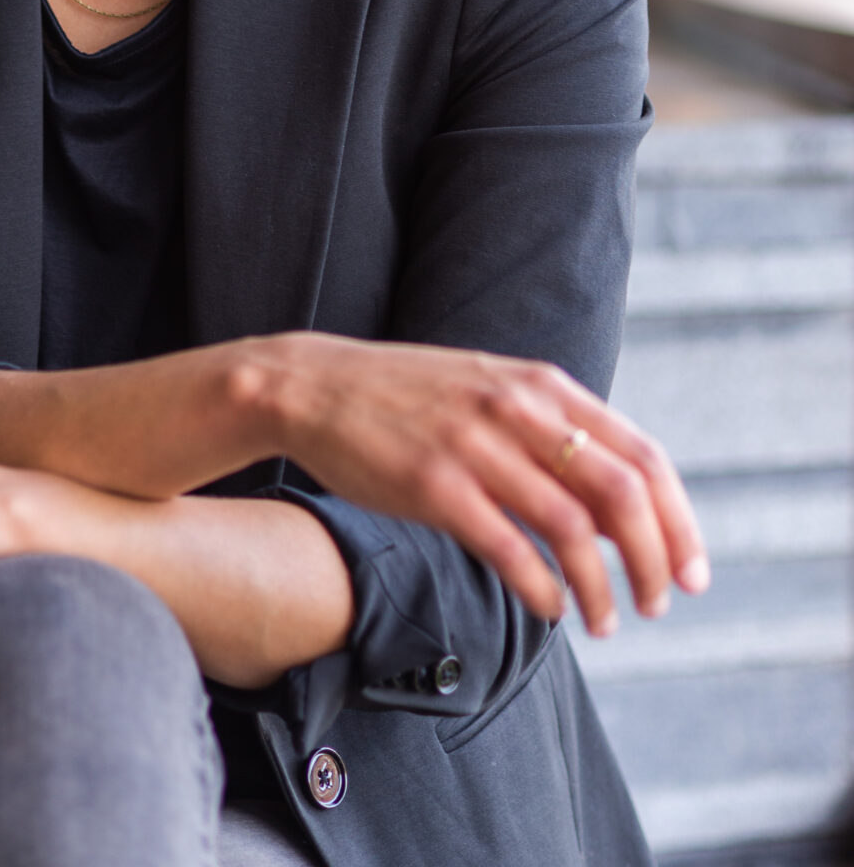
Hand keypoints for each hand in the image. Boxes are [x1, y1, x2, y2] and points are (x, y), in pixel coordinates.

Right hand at [251, 332, 707, 635]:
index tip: (694, 570)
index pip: (643, 456)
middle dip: (656, 559)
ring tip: (606, 622)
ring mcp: (475, 445)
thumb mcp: (493, 389)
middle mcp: (517, 408)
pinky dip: (544, 589)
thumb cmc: (409, 398)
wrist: (314, 385)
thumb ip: (553, 430)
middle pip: (622, 492)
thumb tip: (619, 502)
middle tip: (662, 604)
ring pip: (572, 527)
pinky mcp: (433, 485)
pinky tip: (551, 608)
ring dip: (603, 587)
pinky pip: (510, 548)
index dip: (680, 521)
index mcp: (542, 384)